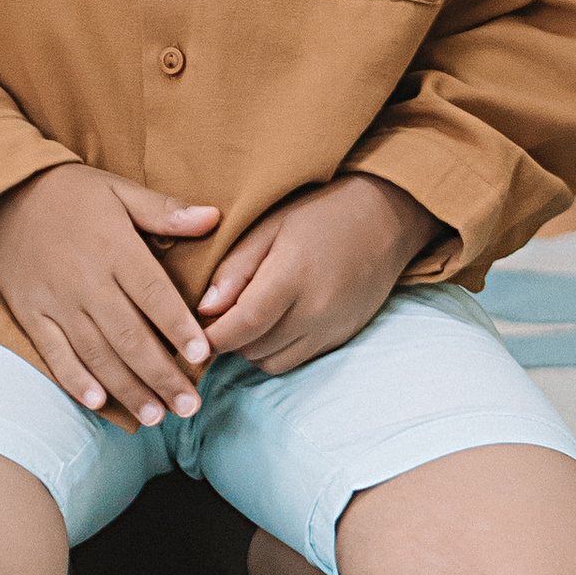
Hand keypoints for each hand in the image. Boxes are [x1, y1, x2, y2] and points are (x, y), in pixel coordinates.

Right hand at [0, 166, 218, 428]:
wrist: (2, 195)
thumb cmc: (71, 193)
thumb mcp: (119, 190)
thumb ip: (165, 210)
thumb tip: (214, 217)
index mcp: (114, 248)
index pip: (153, 295)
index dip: (179, 327)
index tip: (204, 355)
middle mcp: (86, 281)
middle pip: (129, 336)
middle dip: (161, 375)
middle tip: (189, 405)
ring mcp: (56, 302)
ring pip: (97, 354)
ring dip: (128, 388)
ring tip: (156, 416)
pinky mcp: (31, 315)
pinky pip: (55, 354)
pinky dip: (76, 380)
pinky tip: (99, 403)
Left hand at [198, 175, 437, 379]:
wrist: (387, 217)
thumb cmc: (323, 212)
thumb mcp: (272, 225)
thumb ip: (236, 267)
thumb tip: (203, 308)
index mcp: (293, 275)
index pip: (243, 324)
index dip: (211, 338)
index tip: (187, 336)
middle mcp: (316, 310)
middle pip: (253, 348)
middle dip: (228, 340)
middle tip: (214, 317)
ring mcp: (332, 328)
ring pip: (273, 362)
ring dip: (251, 348)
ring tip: (244, 319)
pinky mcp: (342, 337)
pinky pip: (297, 360)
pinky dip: (276, 350)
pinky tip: (272, 323)